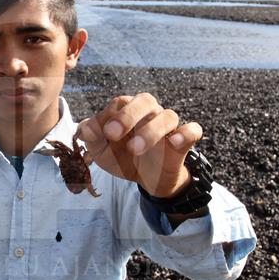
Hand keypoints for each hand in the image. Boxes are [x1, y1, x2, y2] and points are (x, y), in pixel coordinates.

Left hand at [77, 93, 201, 197]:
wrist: (146, 179)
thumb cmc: (122, 157)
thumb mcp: (101, 151)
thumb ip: (92, 138)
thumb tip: (85, 129)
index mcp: (129, 110)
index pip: (120, 103)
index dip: (108, 115)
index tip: (99, 134)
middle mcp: (150, 113)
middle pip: (145, 100)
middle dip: (127, 115)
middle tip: (112, 134)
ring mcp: (169, 127)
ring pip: (168, 116)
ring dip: (150, 131)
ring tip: (135, 149)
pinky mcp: (183, 142)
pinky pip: (193, 130)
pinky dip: (185, 133)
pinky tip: (173, 142)